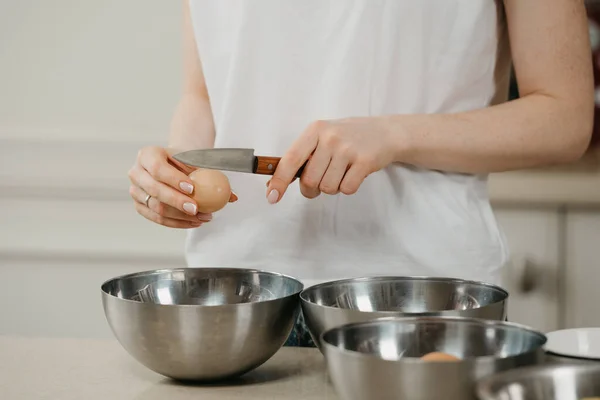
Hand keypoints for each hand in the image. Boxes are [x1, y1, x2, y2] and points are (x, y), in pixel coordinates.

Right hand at [128, 146, 236, 227]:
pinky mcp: (139, 206)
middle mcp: (136, 172)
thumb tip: (232, 196)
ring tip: (203, 216)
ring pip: (156, 208)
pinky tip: (194, 222)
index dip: (174, 180)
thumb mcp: (196, 162)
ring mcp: (135, 191)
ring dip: (180, 216)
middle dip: (177, 202)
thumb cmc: (185, 163)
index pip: (157, 168)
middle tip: (197, 209)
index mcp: (147, 154)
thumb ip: (213, 175)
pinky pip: (157, 219)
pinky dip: (177, 223)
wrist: (172, 165)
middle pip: (155, 190)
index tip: (192, 189)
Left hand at [266, 118, 396, 202]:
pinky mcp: (364, 161)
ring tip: (342, 171)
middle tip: (322, 180)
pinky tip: (354, 173)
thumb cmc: (348, 137)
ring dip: (332, 187)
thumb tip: (274, 185)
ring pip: (328, 188)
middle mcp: (330, 138)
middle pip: (309, 180)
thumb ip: (301, 158)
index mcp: (314, 131)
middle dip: (312, 189)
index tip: (272, 196)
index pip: (291, 159)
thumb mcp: (322, 137)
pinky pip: (347, 189)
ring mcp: (347, 149)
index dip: (279, 180)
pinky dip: (348, 187)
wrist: (385, 132)